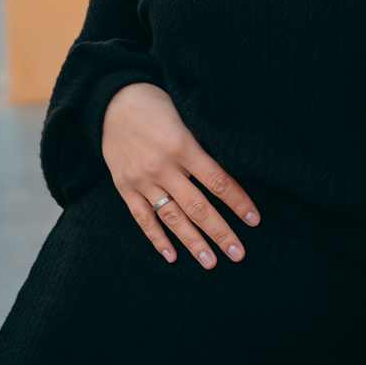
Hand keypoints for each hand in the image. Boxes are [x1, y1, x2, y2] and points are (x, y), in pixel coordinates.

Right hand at [102, 81, 259, 268]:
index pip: (217, 181)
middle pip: (197, 206)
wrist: (111, 102)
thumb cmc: (157, 105)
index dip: (238, 201)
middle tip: (239, 254)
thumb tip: (232, 168)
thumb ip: (203, 143)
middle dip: (220, 232)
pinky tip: (171, 256)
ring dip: (192, 242)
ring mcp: (142, 180)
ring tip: (211, 262)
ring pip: (172, 217)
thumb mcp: (185, 116)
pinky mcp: (125, 187)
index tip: (254, 220)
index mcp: (182, 146)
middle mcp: (162, 167)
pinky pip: (142, 218)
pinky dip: (157, 238)